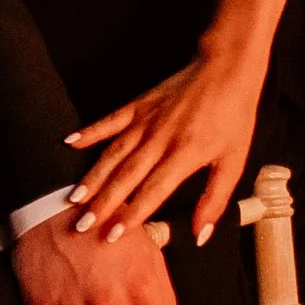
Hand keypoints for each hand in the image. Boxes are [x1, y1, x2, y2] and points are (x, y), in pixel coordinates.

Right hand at [66, 46, 265, 248]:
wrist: (228, 69)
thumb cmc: (233, 117)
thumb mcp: (234, 161)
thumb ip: (215, 199)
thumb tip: (200, 235)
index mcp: (184, 154)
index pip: (152, 191)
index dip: (131, 215)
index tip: (112, 235)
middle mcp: (160, 139)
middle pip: (126, 176)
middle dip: (102, 203)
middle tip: (81, 224)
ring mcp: (146, 120)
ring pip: (113, 153)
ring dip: (92, 176)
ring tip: (73, 197)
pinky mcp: (139, 104)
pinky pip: (110, 120)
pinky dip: (89, 131)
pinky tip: (70, 142)